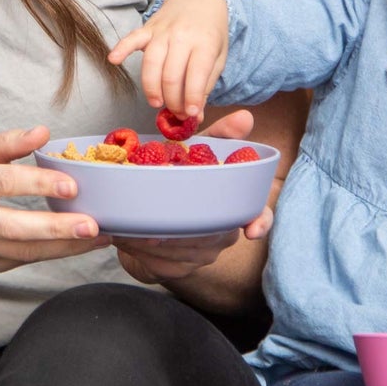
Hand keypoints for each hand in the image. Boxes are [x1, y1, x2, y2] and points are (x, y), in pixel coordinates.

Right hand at [0, 126, 110, 276]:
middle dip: (56, 228)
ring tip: (99, 237)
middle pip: (13, 227)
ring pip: (23, 252)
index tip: (71, 186)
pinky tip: (81, 245)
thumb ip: (8, 142)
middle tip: (92, 224)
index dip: (38, 184)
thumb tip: (43, 133)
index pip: (4, 182)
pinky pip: (25, 261)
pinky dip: (56, 253)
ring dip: (65, 246)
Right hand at [107, 0, 228, 118]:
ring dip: (151, 87)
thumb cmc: (210, 33)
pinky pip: (132, 38)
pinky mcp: (147, 28)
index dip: (192, 98)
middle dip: (171, 99)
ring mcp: (162, 31)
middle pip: (170, 74)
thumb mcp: (218, 57)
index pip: (196, 74)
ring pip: (151, 63)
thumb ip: (205, 86)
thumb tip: (194, 115)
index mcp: (205, 43)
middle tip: (174, 112)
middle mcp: (182, 36)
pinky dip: (121, 48)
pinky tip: (113, 60)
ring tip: (156, 103)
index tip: (190, 114)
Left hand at [112, 109, 272, 282]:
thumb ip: (219, 136)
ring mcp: (201, 255)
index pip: (258, 216)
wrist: (151, 217)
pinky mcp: (177, 268)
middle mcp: (222, 235)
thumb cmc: (181, 180)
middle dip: (179, 220)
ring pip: (180, 248)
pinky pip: (160, 261)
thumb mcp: (197, 152)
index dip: (260, 223)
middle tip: (153, 207)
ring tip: (129, 216)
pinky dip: (140, 246)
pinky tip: (126, 233)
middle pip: (207, 234)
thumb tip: (245, 116)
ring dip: (153, 233)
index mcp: (232, 207)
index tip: (252, 230)